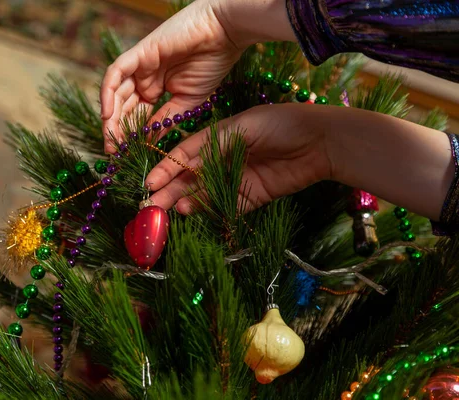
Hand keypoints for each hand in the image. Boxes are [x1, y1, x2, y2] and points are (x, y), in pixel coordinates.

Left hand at [100, 0, 294, 153]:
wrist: (224, 35)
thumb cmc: (212, 65)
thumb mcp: (187, 103)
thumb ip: (166, 121)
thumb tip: (150, 145)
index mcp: (154, 89)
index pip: (134, 115)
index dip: (127, 136)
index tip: (122, 156)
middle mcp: (143, 78)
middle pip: (121, 107)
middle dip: (115, 130)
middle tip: (112, 152)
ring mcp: (139, 65)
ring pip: (115, 93)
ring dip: (110, 117)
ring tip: (110, 139)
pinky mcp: (139, 53)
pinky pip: (115, 73)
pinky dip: (108, 93)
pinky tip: (108, 114)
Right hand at [146, 103, 452, 220]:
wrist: (321, 142)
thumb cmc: (280, 124)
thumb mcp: (243, 128)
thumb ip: (213, 149)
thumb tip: (186, 169)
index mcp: (217, 138)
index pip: (184, 154)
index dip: (166, 168)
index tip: (149, 182)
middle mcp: (222, 160)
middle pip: (189, 178)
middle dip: (168, 191)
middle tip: (150, 206)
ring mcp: (235, 180)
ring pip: (203, 195)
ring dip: (185, 202)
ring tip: (170, 211)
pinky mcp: (250, 197)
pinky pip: (225, 208)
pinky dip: (209, 212)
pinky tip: (194, 213)